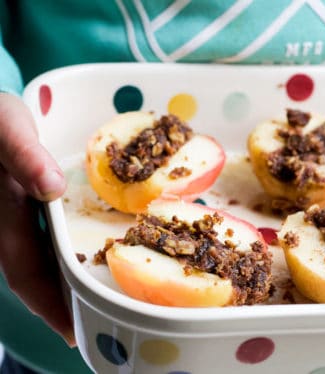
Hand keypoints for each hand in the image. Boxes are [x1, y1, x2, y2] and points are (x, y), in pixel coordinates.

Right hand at [0, 93, 73, 345]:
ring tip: (95, 298)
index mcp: (5, 216)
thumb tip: (49, 188)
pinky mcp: (30, 209)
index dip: (48, 305)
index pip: (26, 273)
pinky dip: (65, 256)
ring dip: (65, 283)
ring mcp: (19, 220)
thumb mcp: (8, 128)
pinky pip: (48, 241)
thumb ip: (24, 156)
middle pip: (37, 276)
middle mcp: (10, 226)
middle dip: (62, 302)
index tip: (73, 332)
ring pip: (42, 262)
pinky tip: (83, 258)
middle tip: (97, 320)